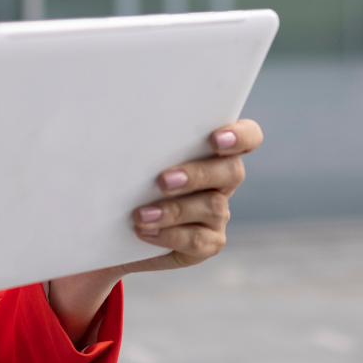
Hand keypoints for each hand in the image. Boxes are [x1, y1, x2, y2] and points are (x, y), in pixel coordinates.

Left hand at [47, 120, 263, 342]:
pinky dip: (169, 234)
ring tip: (140, 214)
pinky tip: (143, 231)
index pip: (249, 136)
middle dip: (198, 174)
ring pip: (213, 207)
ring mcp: (218, 213)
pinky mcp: (208, 242)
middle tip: (162, 179)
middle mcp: (224, 180)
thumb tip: (115, 119)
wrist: (112, 228)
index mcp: (215, 149)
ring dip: (174, 209)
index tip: (216, 138)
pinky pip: (197, 239)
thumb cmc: (126, 177)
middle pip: (232, 171)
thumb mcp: (135, 155)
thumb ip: (143, 139)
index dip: (240, 135)